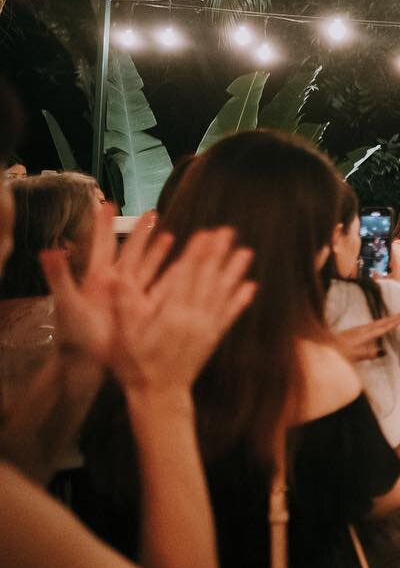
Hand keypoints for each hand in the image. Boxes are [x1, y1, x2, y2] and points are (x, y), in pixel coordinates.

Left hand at [40, 205, 168, 365]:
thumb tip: (49, 250)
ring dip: (157, 253)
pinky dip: (171, 278)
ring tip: (169, 236)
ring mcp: (129, 298)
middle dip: (140, 233)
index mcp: (97, 279)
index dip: (103, 225)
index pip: (102, 246)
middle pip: (130, 252)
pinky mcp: (141, 311)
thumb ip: (59, 276)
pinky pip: (160, 290)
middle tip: (151, 212)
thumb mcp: (67, 302)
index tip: (107, 204)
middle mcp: (114, 285)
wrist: (86, 364)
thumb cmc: (73, 335)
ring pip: (147, 268)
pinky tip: (183, 268)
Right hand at [102, 228, 256, 393]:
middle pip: (208, 280)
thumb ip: (123, 307)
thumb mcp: (123, 336)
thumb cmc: (135, 365)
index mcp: (171, 314)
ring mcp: (206, 328)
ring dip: (234, 272)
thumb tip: (114, 279)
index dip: (197, 253)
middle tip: (229, 232)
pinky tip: (250, 287)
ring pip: (223, 294)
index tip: (205, 234)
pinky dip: (240, 300)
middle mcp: (194, 318)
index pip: (186, 277)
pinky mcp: (213, 338)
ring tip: (246, 252)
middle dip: (218, 254)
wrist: (159, 395)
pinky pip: (230, 316)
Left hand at [335, 309, 399, 361]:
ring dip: (388, 319)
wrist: (321, 347)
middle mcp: (361, 330)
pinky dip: (380, 323)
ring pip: (377, 322)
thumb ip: (367, 354)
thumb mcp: (352, 356)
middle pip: (382, 322)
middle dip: (395, 316)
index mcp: (363, 335)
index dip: (394, 323)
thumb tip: (383, 351)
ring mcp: (358, 330)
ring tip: (398, 316)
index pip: (382, 328)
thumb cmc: (335, 353)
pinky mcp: (354, 332)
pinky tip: (380, 325)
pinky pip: (372, 325)